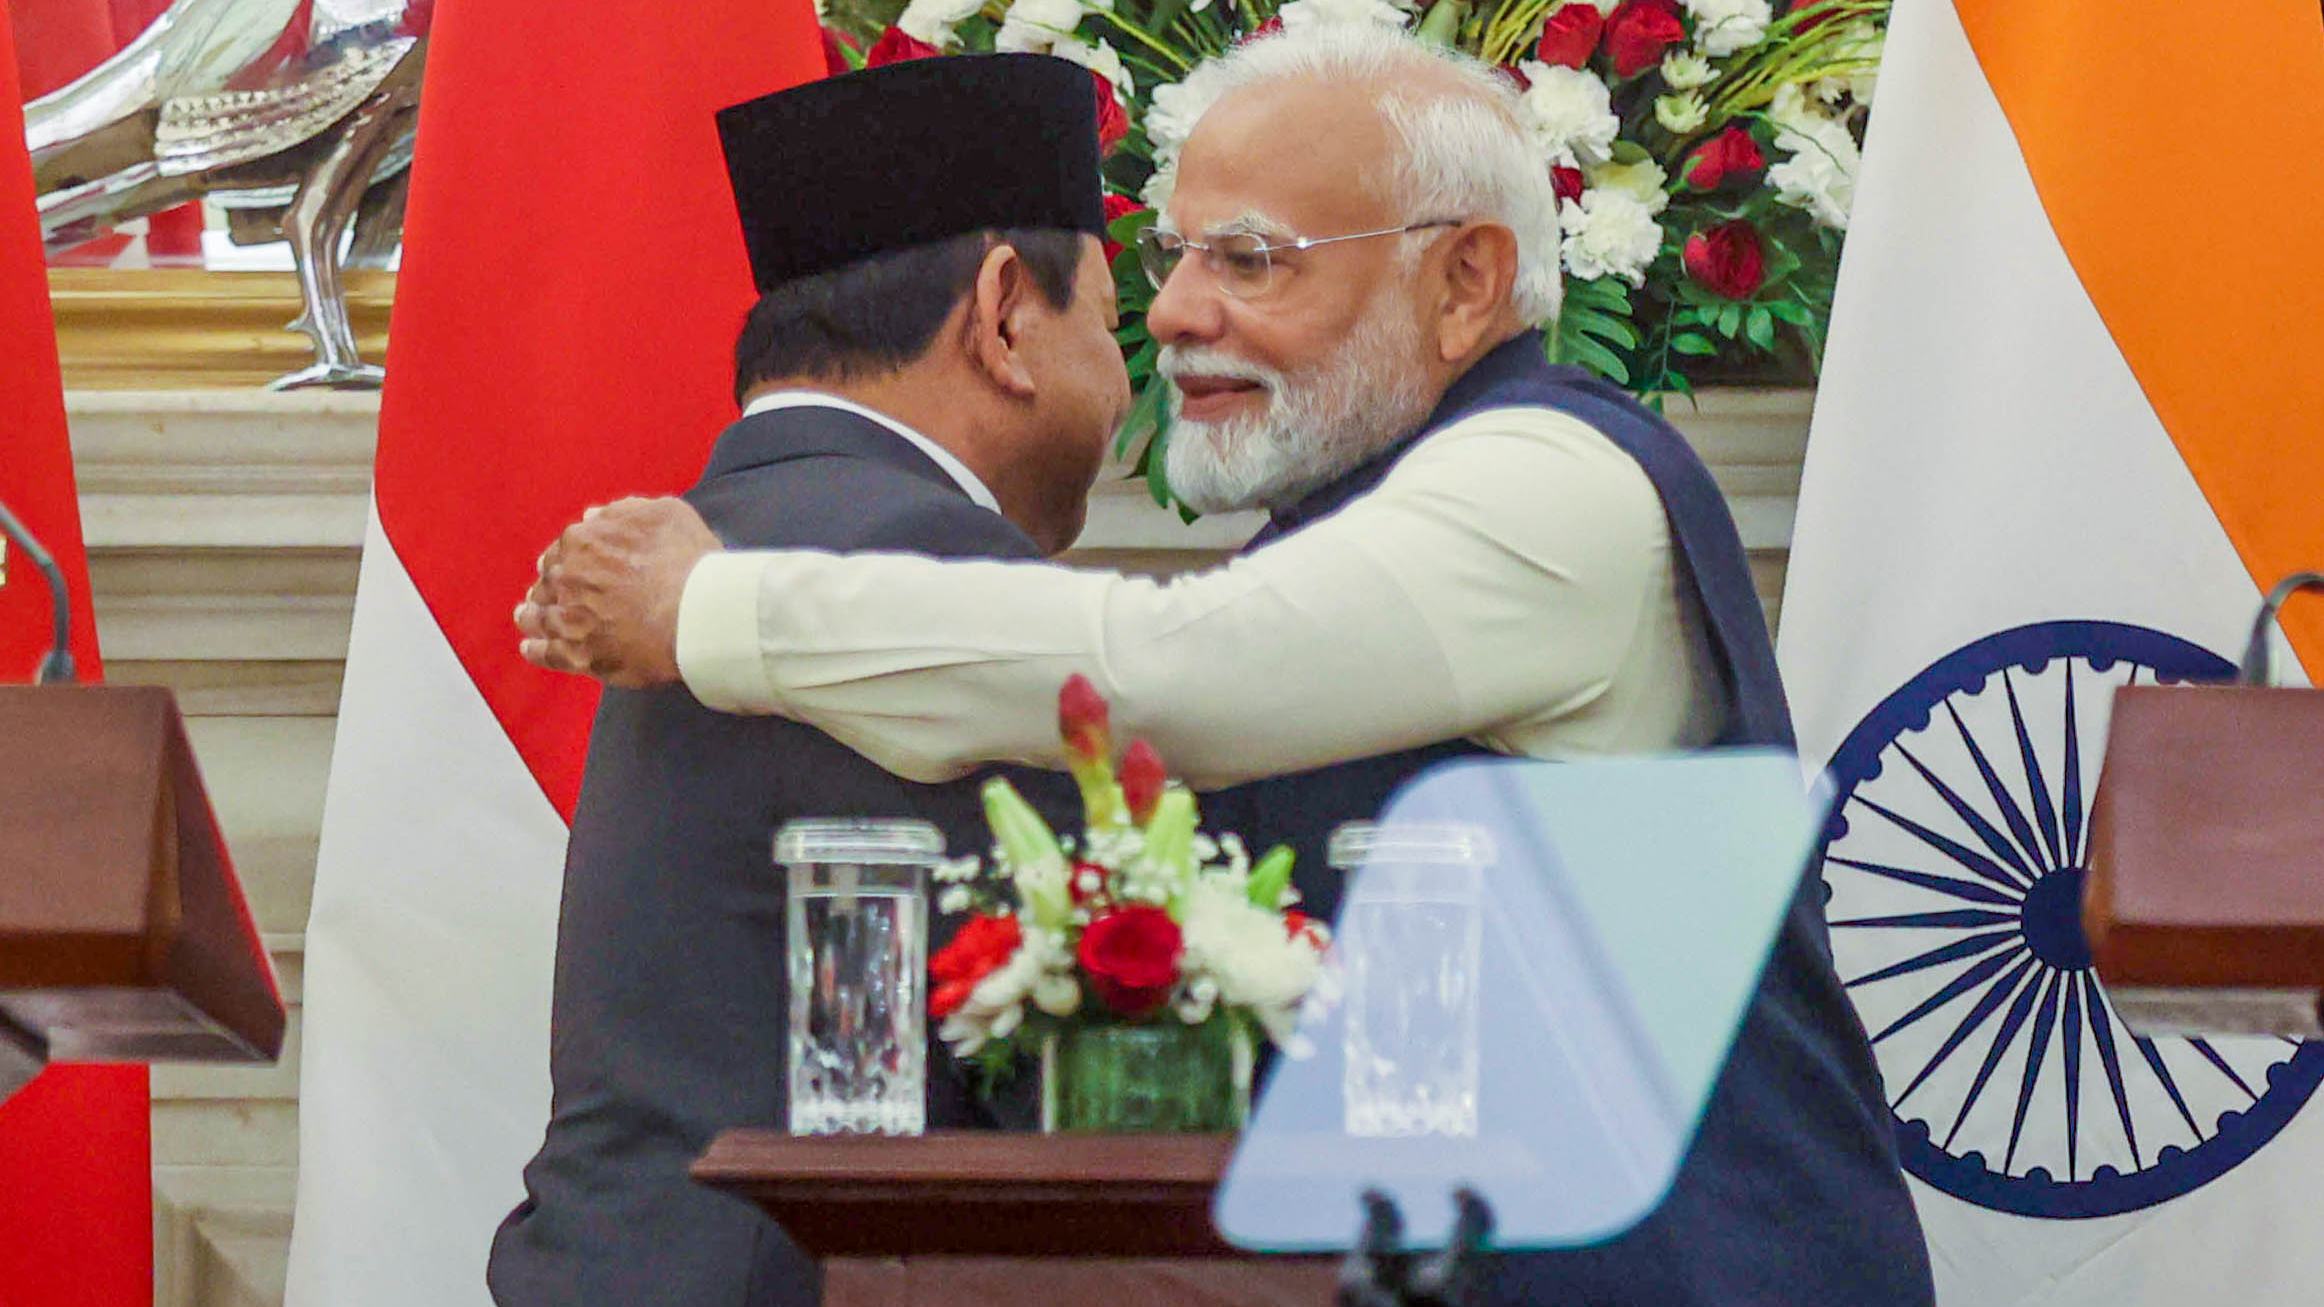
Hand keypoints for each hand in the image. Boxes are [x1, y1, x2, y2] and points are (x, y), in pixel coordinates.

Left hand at [516, 497, 719, 687]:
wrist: (697, 613)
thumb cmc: (686, 561)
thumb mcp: (663, 514)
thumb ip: (623, 511)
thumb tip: (592, 517)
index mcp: (582, 542)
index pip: (563, 548)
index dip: (565, 557)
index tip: (567, 564)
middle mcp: (566, 579)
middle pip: (548, 582)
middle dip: (548, 585)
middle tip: (547, 592)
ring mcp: (569, 619)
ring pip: (539, 616)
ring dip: (532, 615)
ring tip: (527, 617)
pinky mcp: (579, 655)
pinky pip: (547, 653)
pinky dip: (536, 650)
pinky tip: (530, 648)